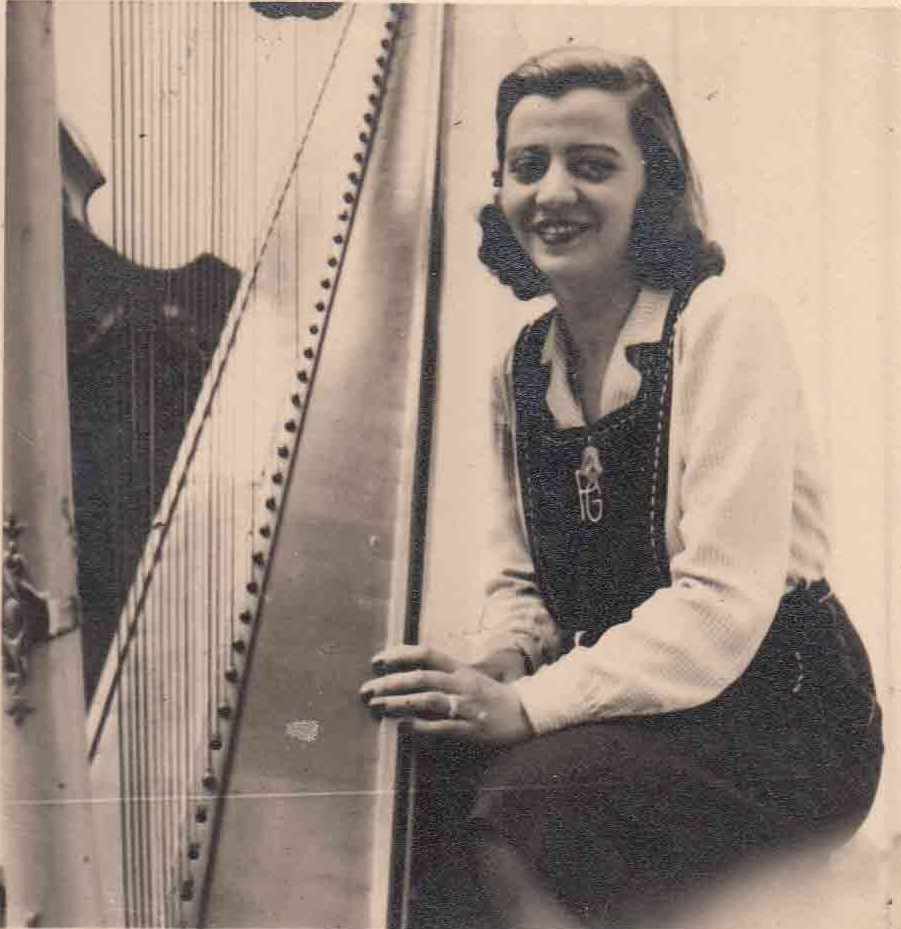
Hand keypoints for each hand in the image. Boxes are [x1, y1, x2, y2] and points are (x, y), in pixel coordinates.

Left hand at [360, 645, 533, 745]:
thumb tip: (406, 673)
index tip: (377, 660)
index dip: (399, 654)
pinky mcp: (470, 729)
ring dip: (399, 703)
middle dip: (390, 682)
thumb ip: (441, 674)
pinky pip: (442, 726)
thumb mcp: (468, 677)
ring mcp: (466, 706)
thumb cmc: (490, 696)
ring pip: (428, 699)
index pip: (425, 653)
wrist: (525, 714)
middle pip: (420, 677)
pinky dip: (420, 727)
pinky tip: (402, 727)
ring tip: (378, 706)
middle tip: (366, 690)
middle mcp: (461, 683)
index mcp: (459, 668)